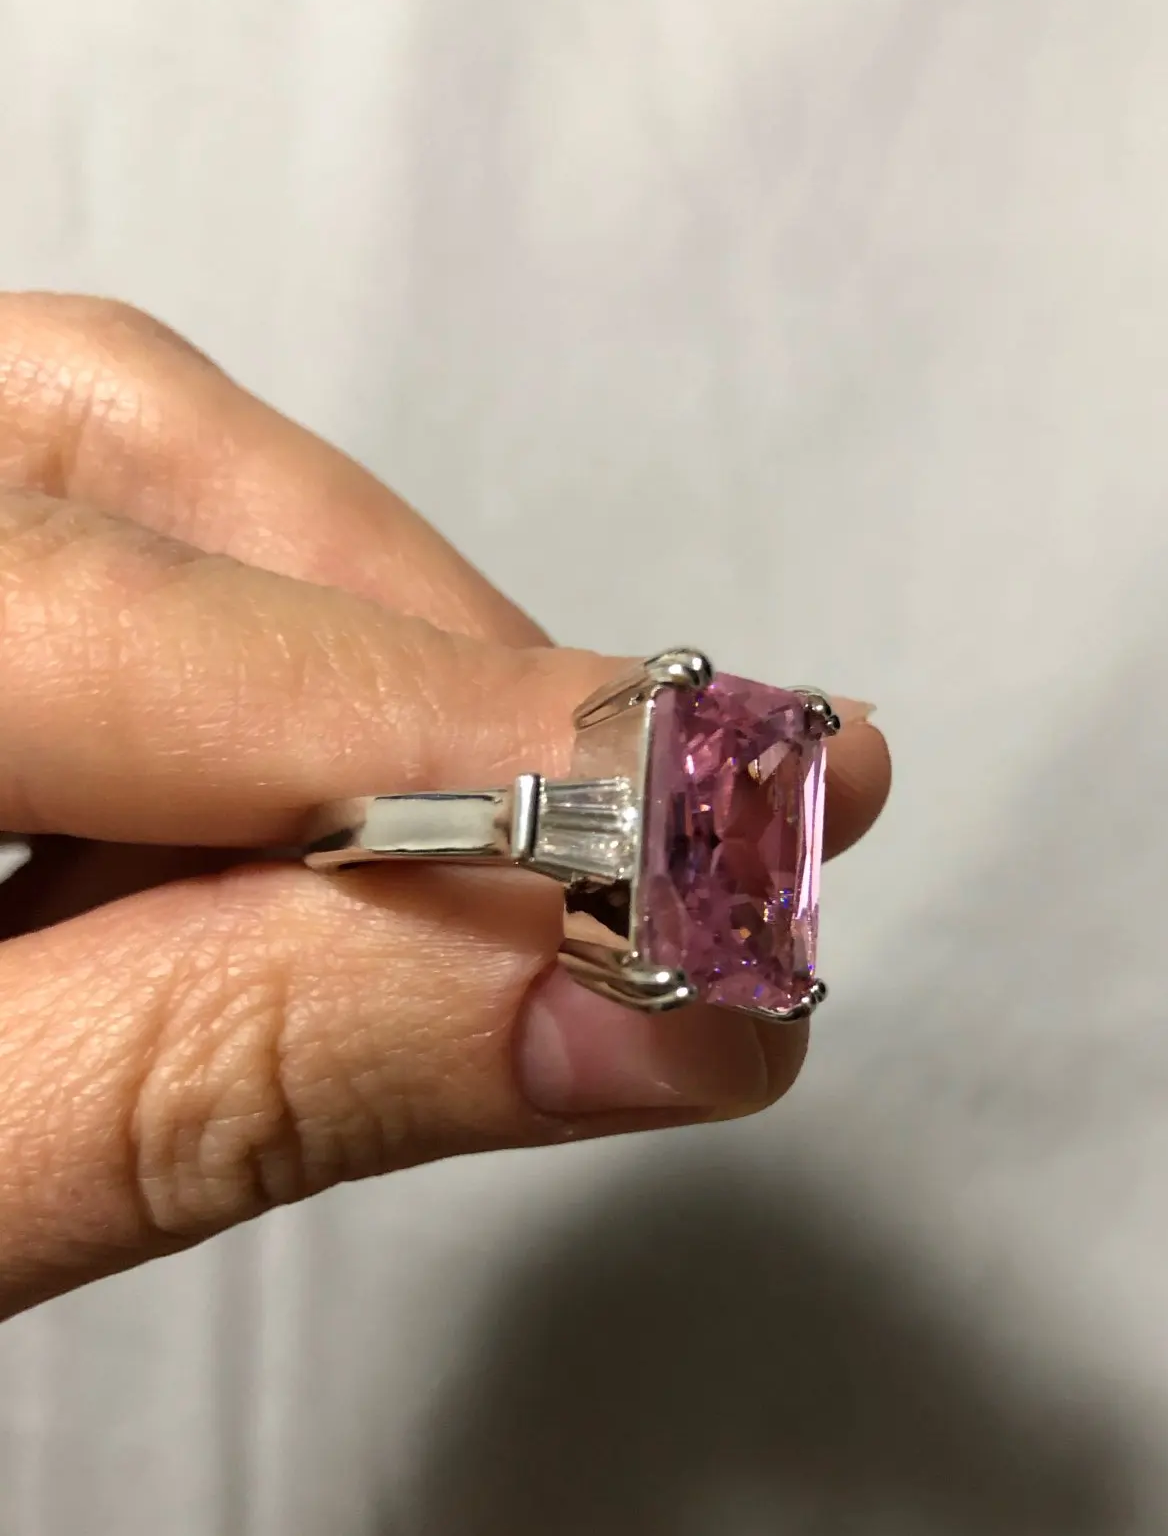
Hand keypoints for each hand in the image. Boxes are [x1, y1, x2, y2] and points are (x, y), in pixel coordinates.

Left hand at [0, 292, 887, 1318]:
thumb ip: (227, 1084)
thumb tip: (636, 1011)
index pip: (83, 609)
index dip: (433, 734)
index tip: (717, 837)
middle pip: (123, 450)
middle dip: (409, 652)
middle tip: (618, 845)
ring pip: (118, 475)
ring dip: (345, 655)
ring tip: (477, 860)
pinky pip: (84, 552)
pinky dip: (247, 682)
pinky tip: (304, 836)